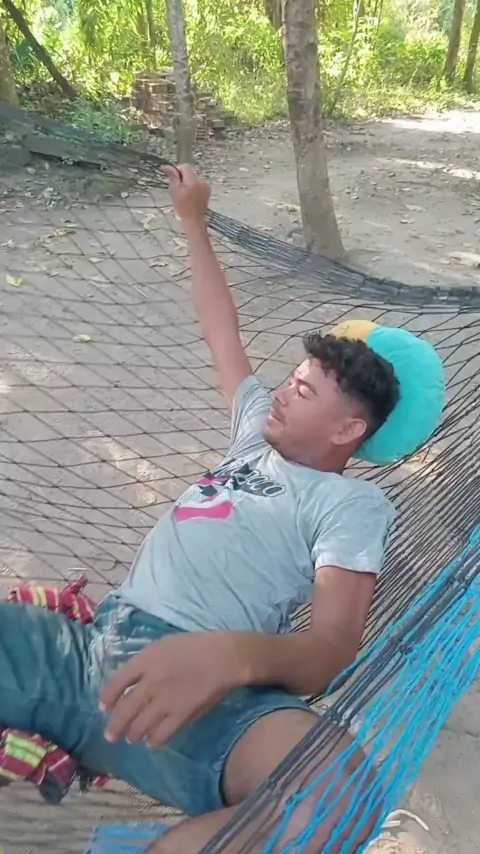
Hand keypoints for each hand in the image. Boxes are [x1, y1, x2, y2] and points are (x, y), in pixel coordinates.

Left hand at [100, 631, 247, 747]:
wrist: (223, 657)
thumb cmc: (194, 646)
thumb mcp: (163, 644)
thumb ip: (145, 661)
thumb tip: (130, 678)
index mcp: (146, 661)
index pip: (116, 682)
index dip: (107, 697)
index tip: (104, 707)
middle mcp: (151, 682)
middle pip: (125, 710)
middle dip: (114, 727)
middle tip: (111, 736)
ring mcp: (165, 701)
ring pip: (140, 726)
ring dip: (133, 735)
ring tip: (132, 738)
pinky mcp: (181, 715)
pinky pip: (161, 735)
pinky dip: (153, 741)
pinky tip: (152, 741)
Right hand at [163, 164, 210, 222]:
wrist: (193, 219)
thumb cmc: (182, 206)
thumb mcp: (175, 190)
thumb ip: (173, 176)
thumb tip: (166, 165)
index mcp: (192, 181)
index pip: (185, 167)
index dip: (178, 171)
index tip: (175, 181)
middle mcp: (201, 181)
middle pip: (190, 171)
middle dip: (184, 177)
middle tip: (180, 189)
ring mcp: (206, 185)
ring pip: (194, 177)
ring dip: (189, 181)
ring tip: (186, 193)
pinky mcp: (208, 189)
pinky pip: (199, 182)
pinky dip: (195, 186)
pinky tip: (192, 195)